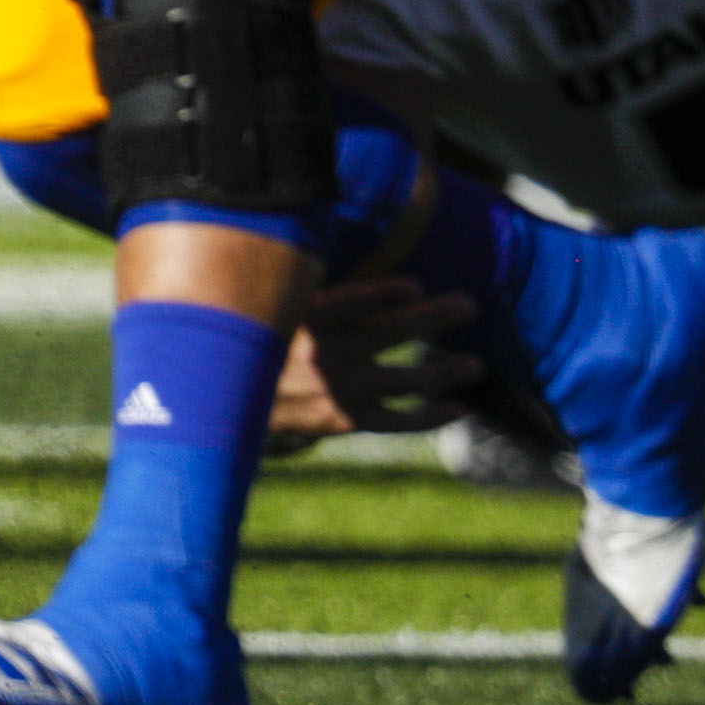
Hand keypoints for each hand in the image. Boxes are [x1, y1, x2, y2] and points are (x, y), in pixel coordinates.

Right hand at [277, 275, 485, 447]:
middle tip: (469, 306)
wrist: (230, 401)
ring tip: (474, 365)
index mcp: (304, 319)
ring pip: (407, 379)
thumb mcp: (282, 312)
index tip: (415, 286)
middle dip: (437, 316)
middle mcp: (323, 355)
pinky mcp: (344, 420)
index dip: (390, 292)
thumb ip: (324, 296)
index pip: (358, 299)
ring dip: (447, 370)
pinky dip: (430, 416)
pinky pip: (397, 420)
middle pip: (394, 331)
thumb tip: (382, 284)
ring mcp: (337, 390)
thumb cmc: (266, 345)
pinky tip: (456, 408)